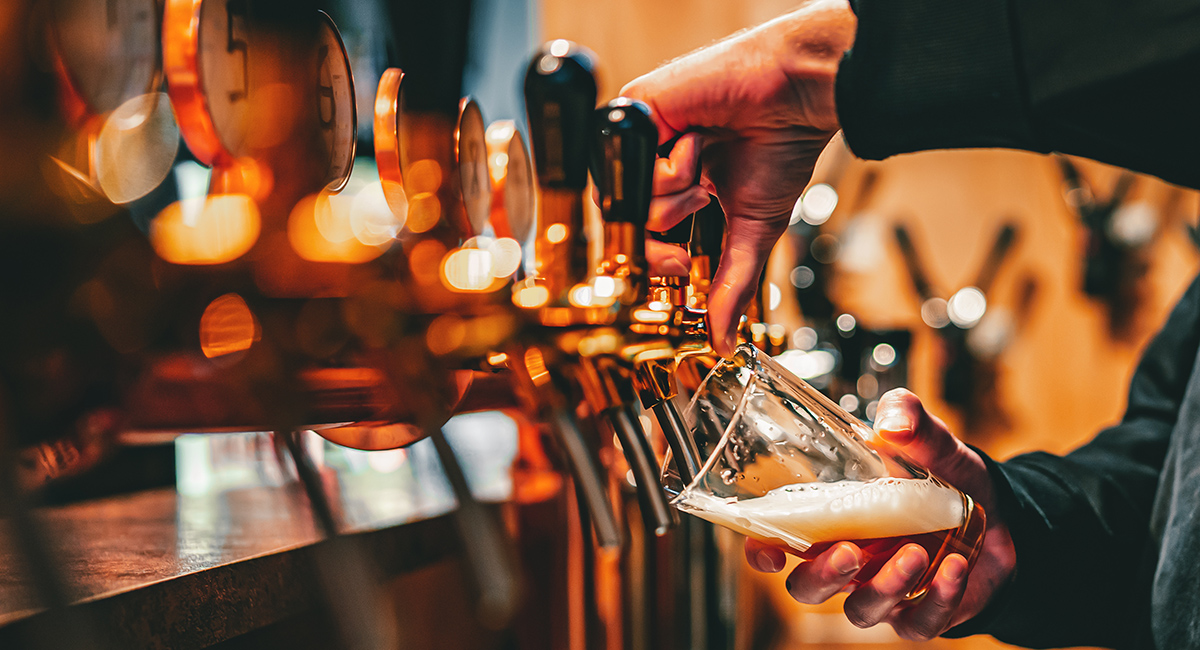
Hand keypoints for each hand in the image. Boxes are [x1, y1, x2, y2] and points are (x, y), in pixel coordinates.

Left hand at [621, 0, 855, 355]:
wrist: (795, 95)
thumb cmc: (780, 147)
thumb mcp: (752, 231)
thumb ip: (731, 285)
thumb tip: (723, 339)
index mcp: (677, 189)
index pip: (641, 240)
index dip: (656, 262)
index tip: (683, 263)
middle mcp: (652, 165)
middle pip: (624, 225)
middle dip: (660, 235)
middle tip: (698, 213)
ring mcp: (641, 141)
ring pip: (627, 203)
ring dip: (675, 196)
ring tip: (706, 168)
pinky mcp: (634, 113)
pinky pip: (633, 170)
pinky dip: (674, 169)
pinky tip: (699, 142)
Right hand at [744, 389, 1016, 640]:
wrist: (1002, 517)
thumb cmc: (946, 481)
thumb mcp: (933, 445)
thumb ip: (913, 423)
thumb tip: (893, 418)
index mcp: (832, 520)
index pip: (778, 542)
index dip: (763, 551)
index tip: (770, 551)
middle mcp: (848, 561)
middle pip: (808, 588)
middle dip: (822, 576)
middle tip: (850, 551)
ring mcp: (883, 592)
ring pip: (861, 610)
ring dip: (883, 587)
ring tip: (915, 553)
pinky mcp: (923, 614)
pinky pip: (918, 623)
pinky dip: (936, 599)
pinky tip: (955, 568)